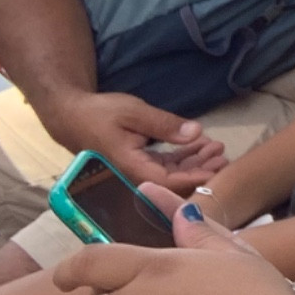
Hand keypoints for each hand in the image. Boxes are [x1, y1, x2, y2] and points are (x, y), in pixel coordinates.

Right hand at [40, 91, 228, 191]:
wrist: (71, 116)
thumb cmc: (100, 113)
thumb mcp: (134, 113)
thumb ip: (165, 125)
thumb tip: (196, 132)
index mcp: (132, 168)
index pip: (170, 182)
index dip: (196, 177)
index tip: (218, 168)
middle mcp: (135, 175)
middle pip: (174, 180)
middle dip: (201, 167)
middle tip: (222, 153)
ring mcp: (137, 170)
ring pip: (172, 172)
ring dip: (195, 160)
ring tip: (216, 147)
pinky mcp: (138, 162)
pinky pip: (164, 164)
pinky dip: (182, 155)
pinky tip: (198, 144)